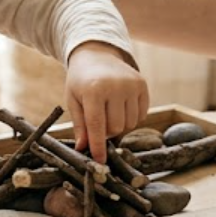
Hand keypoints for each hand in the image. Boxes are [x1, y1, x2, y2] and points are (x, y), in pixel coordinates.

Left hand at [62, 41, 149, 162]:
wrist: (96, 55)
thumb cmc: (81, 80)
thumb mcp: (73, 100)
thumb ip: (79, 125)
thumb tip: (83, 148)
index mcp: (93, 90)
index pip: (97, 125)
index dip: (98, 146)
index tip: (100, 161)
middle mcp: (115, 86)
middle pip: (116, 127)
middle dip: (106, 132)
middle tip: (98, 122)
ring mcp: (131, 84)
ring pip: (130, 123)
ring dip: (119, 125)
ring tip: (108, 111)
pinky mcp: (142, 85)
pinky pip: (141, 115)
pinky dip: (131, 117)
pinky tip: (120, 106)